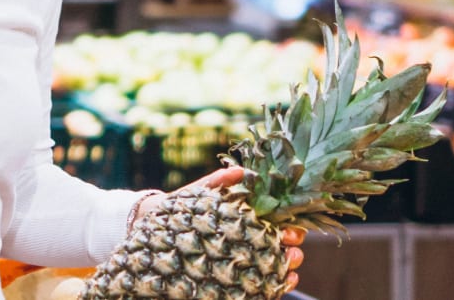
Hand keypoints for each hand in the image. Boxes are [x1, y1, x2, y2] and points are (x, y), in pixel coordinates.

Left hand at [133, 167, 303, 292]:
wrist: (160, 228)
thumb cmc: (187, 208)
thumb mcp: (202, 192)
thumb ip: (219, 181)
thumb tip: (239, 172)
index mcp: (252, 216)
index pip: (281, 219)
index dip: (291, 222)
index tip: (289, 225)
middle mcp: (254, 237)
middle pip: (285, 242)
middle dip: (293, 243)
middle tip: (288, 243)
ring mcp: (249, 257)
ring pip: (280, 262)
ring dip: (289, 263)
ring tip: (287, 262)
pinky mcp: (240, 276)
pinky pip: (265, 282)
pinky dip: (280, 283)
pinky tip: (284, 280)